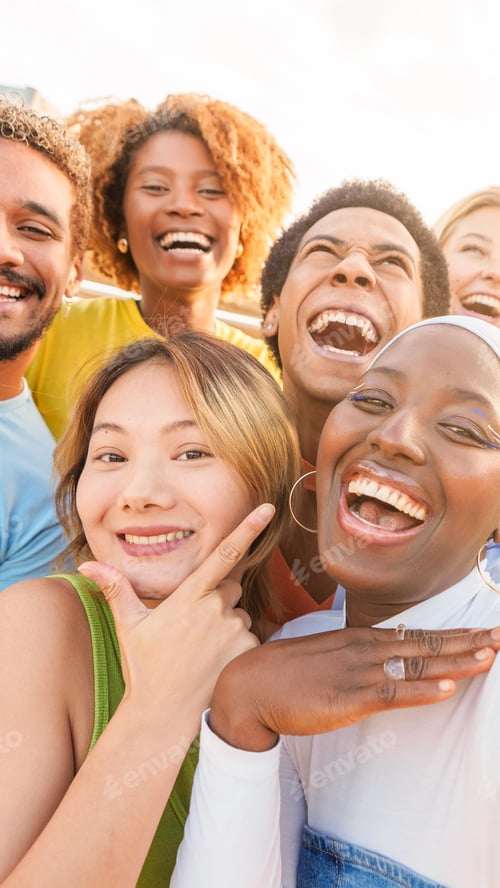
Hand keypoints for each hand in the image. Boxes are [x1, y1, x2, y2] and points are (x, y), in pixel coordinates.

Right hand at [78, 503, 274, 730]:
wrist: (162, 715)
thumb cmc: (145, 668)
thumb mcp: (128, 627)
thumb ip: (116, 590)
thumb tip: (87, 565)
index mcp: (189, 596)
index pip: (223, 554)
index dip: (248, 528)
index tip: (267, 509)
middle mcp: (215, 609)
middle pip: (229, 589)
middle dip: (218, 601)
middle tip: (194, 630)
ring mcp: (233, 631)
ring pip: (241, 616)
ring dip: (228, 626)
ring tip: (203, 652)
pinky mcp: (247, 652)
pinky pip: (251, 639)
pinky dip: (239, 648)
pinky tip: (218, 665)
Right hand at [209, 625, 499, 749]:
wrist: (248, 685)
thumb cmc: (285, 673)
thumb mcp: (326, 655)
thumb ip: (355, 656)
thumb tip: (380, 661)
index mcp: (361, 638)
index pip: (418, 634)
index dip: (454, 635)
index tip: (484, 632)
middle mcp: (366, 648)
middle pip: (427, 644)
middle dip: (469, 641)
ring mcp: (358, 671)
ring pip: (418, 665)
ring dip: (459, 662)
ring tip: (491, 655)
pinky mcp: (348, 697)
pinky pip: (393, 693)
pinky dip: (423, 691)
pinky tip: (448, 688)